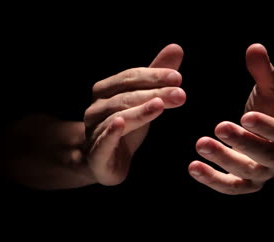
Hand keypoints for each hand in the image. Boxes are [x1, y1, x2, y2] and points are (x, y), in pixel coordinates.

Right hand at [0, 44, 184, 188]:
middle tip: (180, 94)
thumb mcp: (143, 100)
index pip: (130, 77)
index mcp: (106, 90)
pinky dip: (111, 132)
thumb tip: (176, 47)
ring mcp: (93, 130)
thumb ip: (156, 76)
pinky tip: (121, 124)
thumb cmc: (125, 128)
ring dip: (140, 111)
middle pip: (126, 96)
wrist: (102, 162)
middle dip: (154, 93)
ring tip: (160, 105)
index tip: (177, 78)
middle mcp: (96, 108)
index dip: (153, 76)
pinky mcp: (96, 154)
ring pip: (117, 116)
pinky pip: (103, 141)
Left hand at [188, 44, 273, 194]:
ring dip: (223, 161)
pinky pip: (231, 186)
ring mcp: (263, 173)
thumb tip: (255, 47)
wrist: (273, 140)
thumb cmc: (270, 109)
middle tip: (218, 127)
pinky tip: (193, 167)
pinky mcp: (245, 183)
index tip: (246, 115)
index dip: (266, 127)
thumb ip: (263, 72)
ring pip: (246, 174)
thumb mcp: (270, 89)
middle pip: (266, 156)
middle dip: (242, 142)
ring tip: (200, 144)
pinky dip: (212, 180)